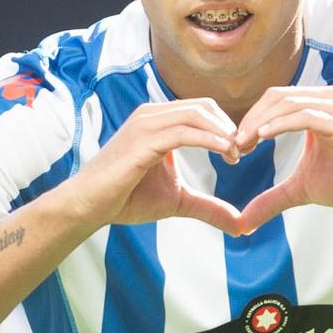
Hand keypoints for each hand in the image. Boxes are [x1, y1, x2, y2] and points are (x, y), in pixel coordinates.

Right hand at [63, 99, 242, 232]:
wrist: (89, 206)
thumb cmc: (126, 198)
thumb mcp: (177, 202)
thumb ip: (208, 207)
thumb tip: (240, 225)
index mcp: (160, 122)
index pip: (202, 109)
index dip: (227, 127)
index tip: (242, 152)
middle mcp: (152, 115)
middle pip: (203, 106)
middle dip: (229, 126)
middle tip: (244, 151)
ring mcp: (145, 125)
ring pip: (195, 114)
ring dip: (223, 132)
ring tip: (237, 153)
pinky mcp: (142, 141)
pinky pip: (183, 132)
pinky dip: (209, 140)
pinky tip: (226, 153)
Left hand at [231, 82, 332, 233]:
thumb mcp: (303, 190)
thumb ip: (273, 199)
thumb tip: (244, 221)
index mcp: (316, 108)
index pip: (274, 102)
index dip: (251, 120)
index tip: (235, 146)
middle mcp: (326, 101)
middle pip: (276, 97)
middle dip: (250, 119)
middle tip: (233, 145)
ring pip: (288, 103)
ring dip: (260, 121)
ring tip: (242, 143)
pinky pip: (306, 115)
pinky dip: (281, 124)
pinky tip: (262, 137)